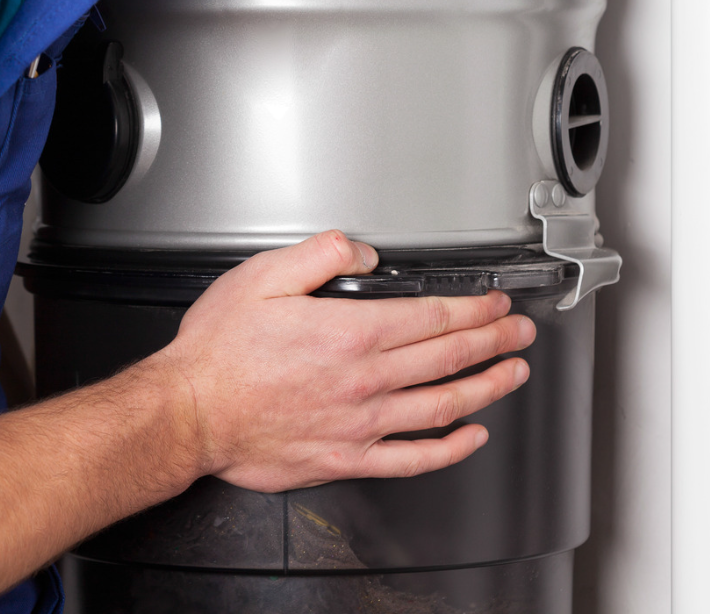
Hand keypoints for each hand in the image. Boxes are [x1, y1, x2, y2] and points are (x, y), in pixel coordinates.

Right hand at [163, 230, 534, 491]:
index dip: (473, 308)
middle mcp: (364, 381)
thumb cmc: (220, 350)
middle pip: (448, 358)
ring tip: (512, 374)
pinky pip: (412, 458)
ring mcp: (360, 424)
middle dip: (493, 342)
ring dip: (486, 388)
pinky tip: (471, 437)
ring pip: (442, 406)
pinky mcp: (346, 458)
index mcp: (350, 334)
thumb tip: (364, 252)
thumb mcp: (263, 276)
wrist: (191, 413)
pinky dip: (450, 449)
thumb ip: (322, 254)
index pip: (432, 317)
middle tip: (519, 332)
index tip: (493, 302)